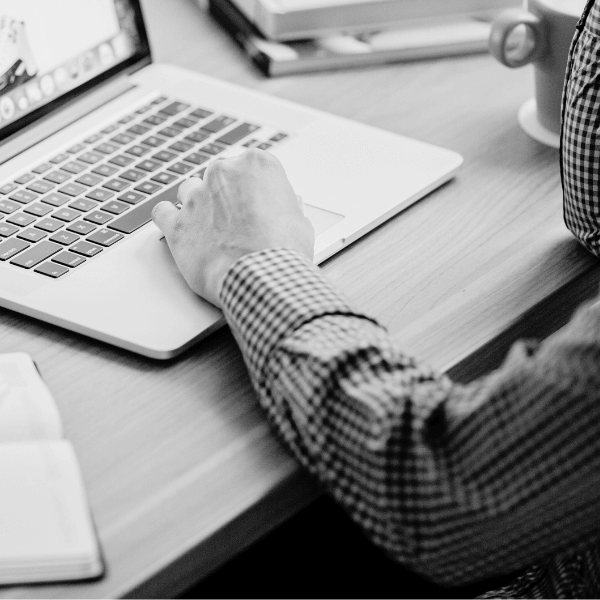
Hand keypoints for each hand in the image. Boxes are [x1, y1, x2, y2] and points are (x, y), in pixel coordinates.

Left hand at [151, 149, 314, 306]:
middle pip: (220, 176)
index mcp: (257, 165)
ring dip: (198, 205)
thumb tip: (288, 205)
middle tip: (238, 222)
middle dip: (226, 196)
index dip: (255, 189)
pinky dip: (169, 219)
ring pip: (189, 190)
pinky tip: (180, 229)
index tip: (258, 205)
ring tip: (211, 229)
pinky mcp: (177, 224)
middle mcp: (223, 173)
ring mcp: (196, 197)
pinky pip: (162, 212)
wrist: (262, 278)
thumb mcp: (300, 223)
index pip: (252, 167)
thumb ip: (287, 207)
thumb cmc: (284, 251)